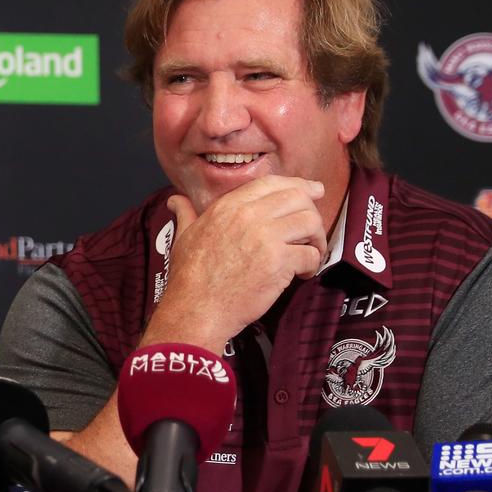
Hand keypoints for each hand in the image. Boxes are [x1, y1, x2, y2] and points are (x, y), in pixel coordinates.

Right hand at [141, 175, 326, 354]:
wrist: (196, 309)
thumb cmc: (190, 278)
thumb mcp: (183, 236)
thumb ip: (186, 213)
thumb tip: (176, 201)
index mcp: (227, 206)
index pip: (271, 183)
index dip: (297, 185)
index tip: (311, 191)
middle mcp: (248, 216)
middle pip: (297, 197)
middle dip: (311, 211)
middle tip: (311, 229)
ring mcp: (265, 237)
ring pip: (310, 222)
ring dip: (316, 238)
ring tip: (309, 252)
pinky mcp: (279, 262)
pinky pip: (311, 254)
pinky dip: (312, 264)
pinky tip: (301, 273)